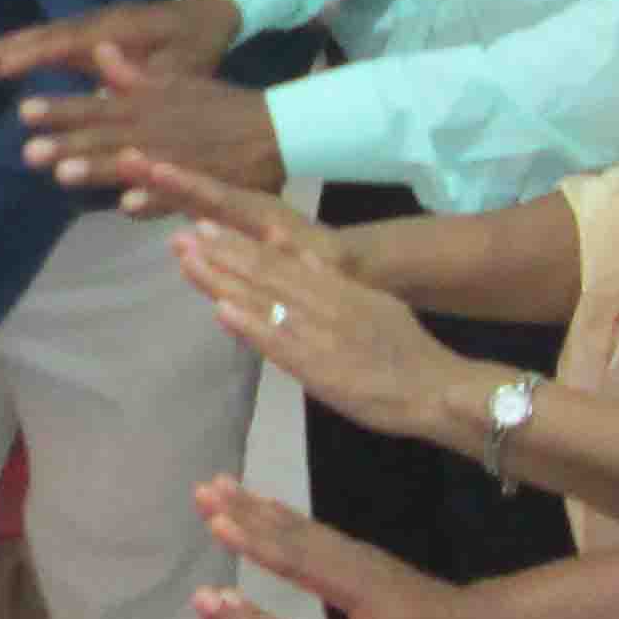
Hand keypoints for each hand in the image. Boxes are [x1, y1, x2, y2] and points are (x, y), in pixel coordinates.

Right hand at [0, 0, 238, 92]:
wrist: (207, 15)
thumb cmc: (196, 46)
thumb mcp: (181, 67)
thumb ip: (144, 77)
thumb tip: (102, 95)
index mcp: (119, 30)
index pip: (68, 42)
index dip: (34, 55)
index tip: (1, 67)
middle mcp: (97, 24)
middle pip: (45, 35)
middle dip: (6, 47)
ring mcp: (91, 27)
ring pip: (43, 36)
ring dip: (7, 48)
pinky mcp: (89, 36)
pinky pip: (50, 42)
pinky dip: (23, 51)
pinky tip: (0, 64)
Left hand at [15, 43, 284, 204]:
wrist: (274, 127)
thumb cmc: (218, 107)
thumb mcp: (176, 82)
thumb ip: (133, 74)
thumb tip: (101, 51)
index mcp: (146, 106)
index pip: (95, 108)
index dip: (60, 110)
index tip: (25, 111)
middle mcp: (154, 131)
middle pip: (104, 138)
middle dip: (67, 143)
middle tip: (29, 151)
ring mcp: (174, 159)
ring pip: (130, 165)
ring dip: (98, 169)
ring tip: (63, 174)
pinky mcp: (197, 184)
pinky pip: (173, 195)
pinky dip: (153, 199)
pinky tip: (128, 207)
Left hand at [176, 206, 486, 440]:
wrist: (437, 389)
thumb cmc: (406, 353)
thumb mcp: (375, 303)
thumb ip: (335, 281)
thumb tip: (300, 254)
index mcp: (339, 288)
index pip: (280, 261)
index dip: (240, 244)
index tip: (205, 228)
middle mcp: (326, 302)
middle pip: (265, 274)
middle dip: (221, 254)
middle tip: (181, 236)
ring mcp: (320, 334)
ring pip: (265, 301)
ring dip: (223, 281)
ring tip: (188, 261)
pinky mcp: (319, 368)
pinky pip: (279, 344)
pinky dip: (249, 326)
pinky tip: (220, 311)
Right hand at [195, 478, 497, 618]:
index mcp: (352, 584)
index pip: (295, 560)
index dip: (254, 542)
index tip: (217, 523)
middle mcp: (348, 558)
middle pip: (288, 530)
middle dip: (243, 510)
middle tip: (202, 491)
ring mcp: (351, 552)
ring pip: (296, 524)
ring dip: (255, 504)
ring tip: (219, 486)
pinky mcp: (353, 553)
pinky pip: (307, 527)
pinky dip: (278, 513)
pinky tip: (260, 505)